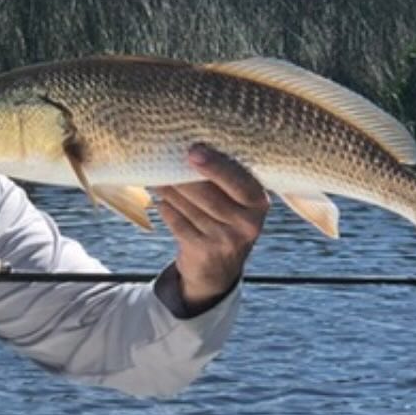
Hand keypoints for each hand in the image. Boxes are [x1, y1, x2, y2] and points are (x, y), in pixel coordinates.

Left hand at [154, 144, 269, 307]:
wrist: (219, 267)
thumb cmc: (226, 218)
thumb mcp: (238, 201)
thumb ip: (225, 177)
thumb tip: (191, 146)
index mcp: (259, 204)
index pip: (239, 183)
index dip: (216, 167)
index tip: (193, 151)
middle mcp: (247, 225)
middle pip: (209, 196)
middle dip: (183, 176)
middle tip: (163, 158)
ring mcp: (225, 241)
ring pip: (190, 209)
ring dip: (170, 190)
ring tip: (156, 175)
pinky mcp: (203, 252)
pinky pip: (178, 224)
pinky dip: (166, 208)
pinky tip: (159, 198)